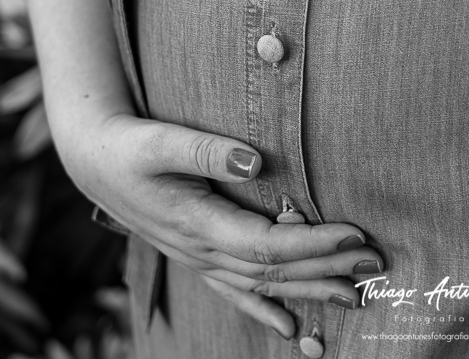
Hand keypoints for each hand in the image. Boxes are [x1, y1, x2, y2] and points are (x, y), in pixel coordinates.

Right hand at [53, 110, 381, 338]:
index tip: (355, 235)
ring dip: (308, 291)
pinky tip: (291, 328)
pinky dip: (266, 309)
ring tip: (352, 296)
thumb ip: (205, 150)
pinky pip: (237, 292)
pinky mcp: (197, 257)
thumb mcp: (159, 140)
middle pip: (273, 271)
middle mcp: (200, 251)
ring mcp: (198, 259)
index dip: (314, 245)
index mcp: (197, 224)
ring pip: (260, 286)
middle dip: (327, 270)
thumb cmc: (128, 147)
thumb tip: (253, 160)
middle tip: (375, 264)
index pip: (267, 245)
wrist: (92, 162)